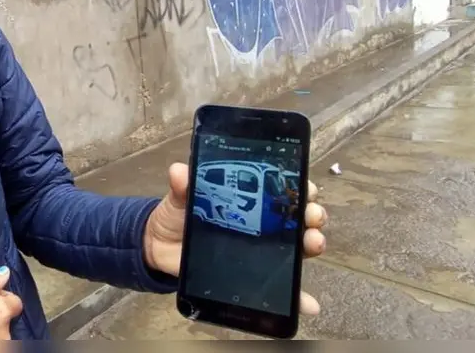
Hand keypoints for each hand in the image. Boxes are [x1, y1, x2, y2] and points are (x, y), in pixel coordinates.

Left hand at [143, 163, 328, 314]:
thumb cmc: (177, 215)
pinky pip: (282, 287)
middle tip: (311, 217)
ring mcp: (262, 249)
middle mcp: (263, 222)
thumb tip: (179, 171)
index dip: (299, 186)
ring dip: (313, 244)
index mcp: (249, 198)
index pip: (283, 188)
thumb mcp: (179, 197)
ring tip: (313, 244)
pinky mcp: (255, 274)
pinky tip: (308, 303)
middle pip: (298, 216)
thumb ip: (182, 185)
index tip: (307, 188)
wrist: (161, 247)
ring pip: (298, 247)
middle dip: (312, 214)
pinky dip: (299, 297)